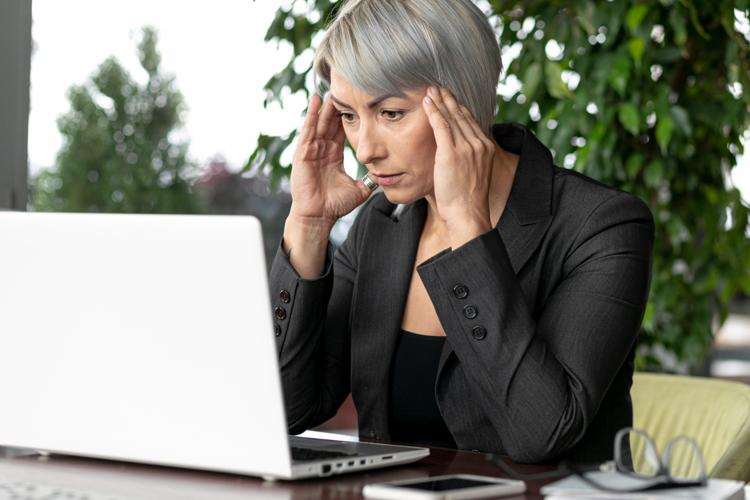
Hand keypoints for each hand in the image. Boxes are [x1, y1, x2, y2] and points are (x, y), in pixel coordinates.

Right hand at [289, 93, 372, 227]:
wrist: (319, 216)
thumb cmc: (335, 204)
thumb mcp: (359, 188)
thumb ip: (371, 180)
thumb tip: (388, 175)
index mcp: (334, 155)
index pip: (342, 130)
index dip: (349, 115)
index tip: (358, 100)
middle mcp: (322, 149)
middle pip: (330, 122)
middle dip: (337, 105)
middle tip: (345, 86)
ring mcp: (311, 150)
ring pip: (320, 122)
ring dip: (325, 106)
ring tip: (331, 88)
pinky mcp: (302, 154)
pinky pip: (308, 131)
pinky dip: (311, 115)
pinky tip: (315, 100)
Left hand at [422, 86, 495, 244]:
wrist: (468, 214)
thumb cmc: (467, 201)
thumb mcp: (473, 175)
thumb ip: (468, 160)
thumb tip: (457, 156)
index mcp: (485, 148)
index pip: (470, 122)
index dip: (459, 108)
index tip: (450, 98)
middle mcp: (479, 144)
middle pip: (462, 115)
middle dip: (449, 100)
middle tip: (438, 87)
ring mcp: (466, 147)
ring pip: (451, 117)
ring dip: (439, 101)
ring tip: (430, 90)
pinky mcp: (452, 153)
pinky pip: (442, 126)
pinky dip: (434, 112)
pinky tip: (427, 103)